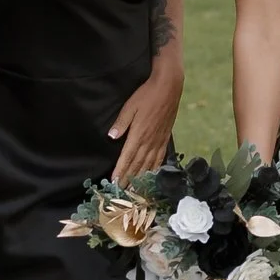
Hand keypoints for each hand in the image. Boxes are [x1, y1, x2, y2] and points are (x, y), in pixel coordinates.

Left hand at [109, 64, 180, 183]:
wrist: (169, 87)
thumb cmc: (147, 95)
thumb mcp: (130, 106)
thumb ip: (121, 123)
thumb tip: (111, 137)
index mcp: (138, 134)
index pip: (127, 158)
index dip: (120, 172)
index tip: (114, 183)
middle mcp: (149, 141)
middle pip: (137, 165)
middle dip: (128, 179)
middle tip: (122, 193)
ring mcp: (158, 140)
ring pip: (149, 164)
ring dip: (141, 178)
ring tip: (135, 190)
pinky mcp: (165, 138)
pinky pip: (160, 157)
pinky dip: (155, 169)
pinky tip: (152, 175)